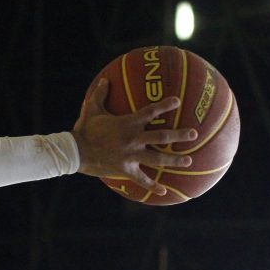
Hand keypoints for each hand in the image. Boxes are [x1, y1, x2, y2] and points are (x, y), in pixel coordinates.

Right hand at [72, 79, 196, 194]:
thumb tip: (106, 79)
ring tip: (188, 161)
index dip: (165, 106)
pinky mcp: (125, 169)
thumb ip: (100, 94)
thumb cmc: (84, 129)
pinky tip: (164, 191)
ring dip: (174, 160)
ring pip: (157, 159)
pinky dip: (153, 186)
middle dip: (179, 135)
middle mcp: (133, 140)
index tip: (178, 101)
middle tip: (194, 134)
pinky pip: (142, 179)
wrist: (76, 152)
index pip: (150, 112)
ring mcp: (131, 156)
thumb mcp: (91, 110)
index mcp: (127, 124)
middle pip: (161, 137)